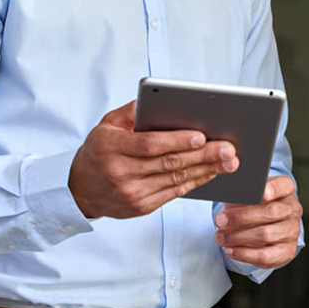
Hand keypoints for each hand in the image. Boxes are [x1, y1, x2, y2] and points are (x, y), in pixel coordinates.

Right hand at [68, 100, 237, 217]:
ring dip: (206, 170)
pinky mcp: (141, 207)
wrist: (79, 190)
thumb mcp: (107, 124)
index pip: (149, 145)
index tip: (201, 136)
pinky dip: (195, 181)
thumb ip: (132, 111)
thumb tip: (160, 100)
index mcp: (111, 148)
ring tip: (229, 161)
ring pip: (175, 180)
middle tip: (228, 148)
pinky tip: (211, 172)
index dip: (176, 141)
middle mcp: (121, 173)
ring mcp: (131, 194)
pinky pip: (173, 193)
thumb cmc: (98, 150)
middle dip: (203, 156)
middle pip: (169, 163)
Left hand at [214, 175, 301, 267]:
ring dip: (238, 237)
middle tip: (220, 220)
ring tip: (220, 237)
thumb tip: (223, 190)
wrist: (262, 225)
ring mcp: (292, 231)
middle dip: (242, 217)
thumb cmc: (252, 205)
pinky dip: (244, 254)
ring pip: (266, 234)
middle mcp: (292, 209)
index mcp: (285, 190)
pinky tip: (230, 249)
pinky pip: (265, 255)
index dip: (273, 188)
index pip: (284, 186)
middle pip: (271, 212)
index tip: (262, 193)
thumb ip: (240, 190)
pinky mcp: (287, 250)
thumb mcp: (247, 193)